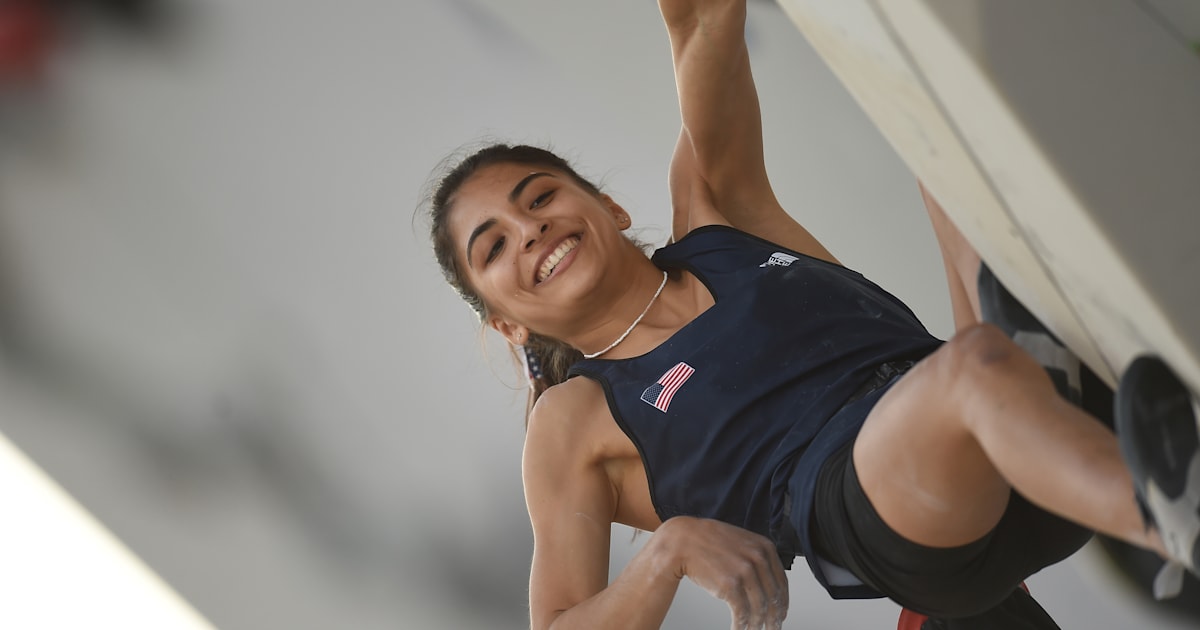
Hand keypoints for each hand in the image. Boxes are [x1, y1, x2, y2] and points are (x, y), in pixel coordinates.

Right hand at [656, 516, 788, 629]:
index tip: (781, 613)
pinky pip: (742, 613)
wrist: (682, 541)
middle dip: (774, 618)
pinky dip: (742, 626)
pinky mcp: (729, 585)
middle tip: (773, 628)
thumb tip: (766, 583)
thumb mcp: (741, 542)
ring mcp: (744, 572)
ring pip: (759, 608)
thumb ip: (756, 558)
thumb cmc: (708, 542)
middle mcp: (758, 559)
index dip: (782, 603)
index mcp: (765, 547)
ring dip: (757, 625)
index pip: (782, 582)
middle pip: (773, 598)